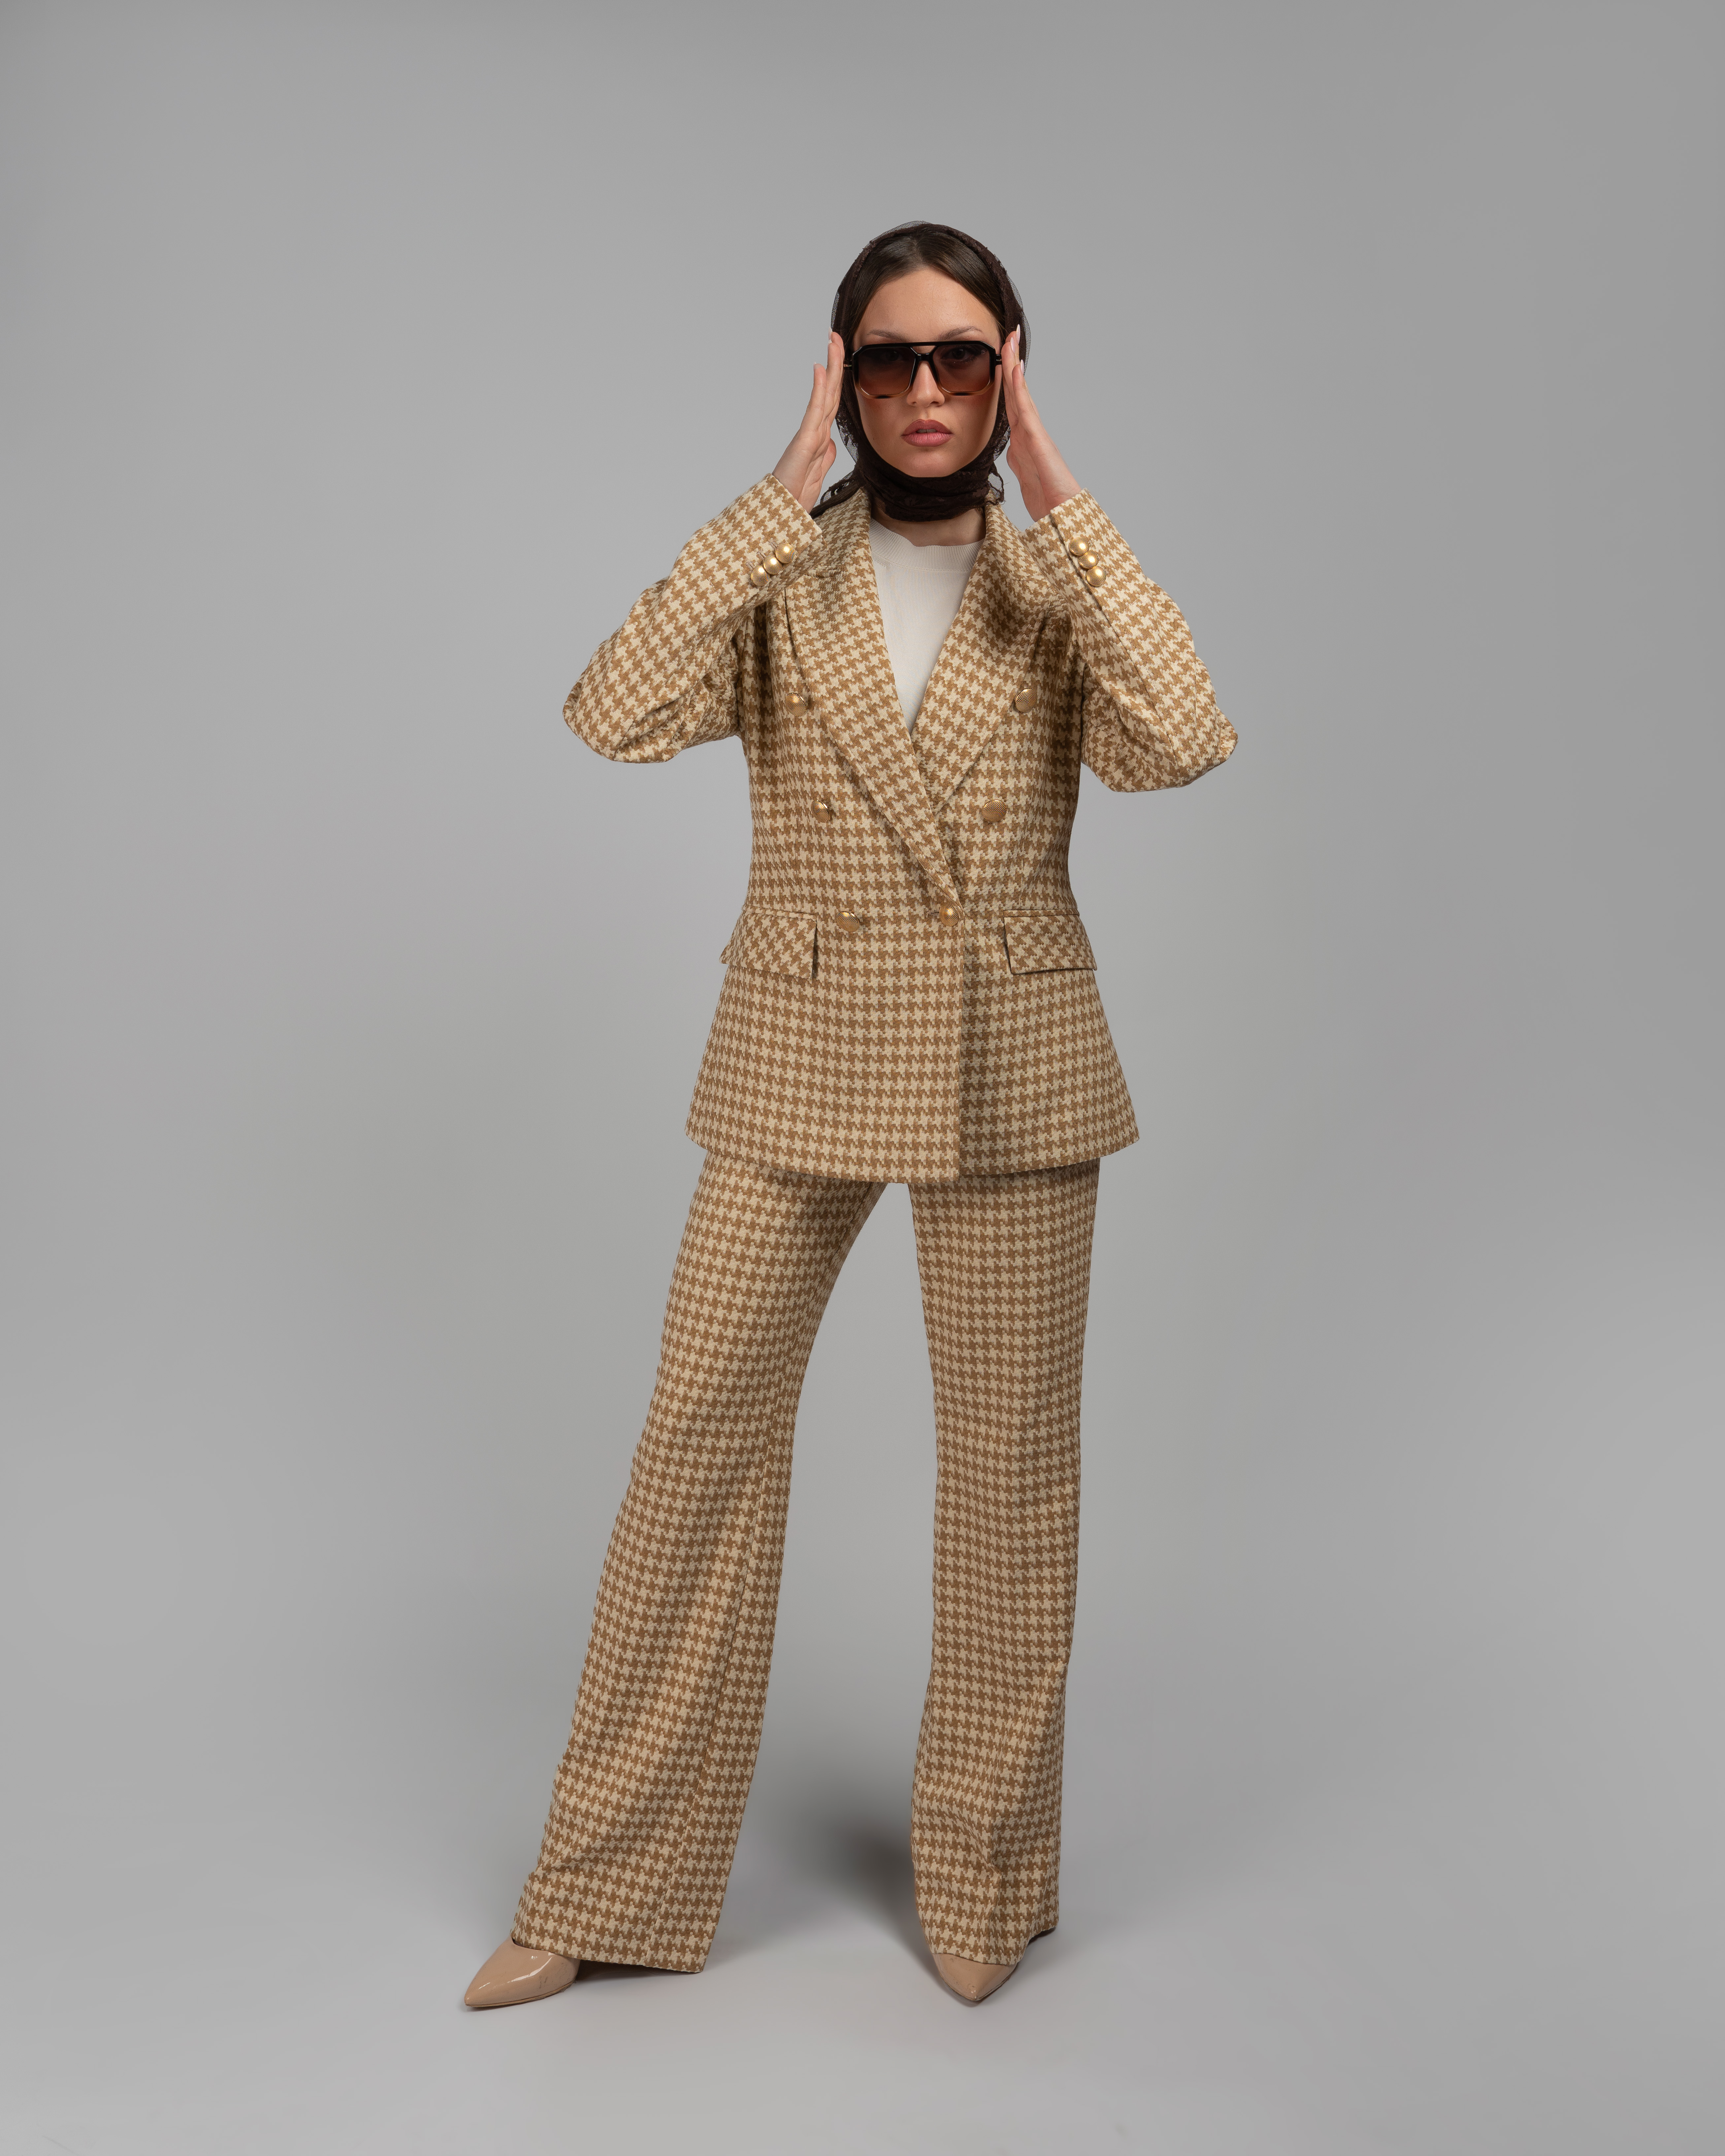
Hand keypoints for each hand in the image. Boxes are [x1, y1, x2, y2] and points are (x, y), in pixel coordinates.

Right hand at [772, 331, 844, 510]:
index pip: (833, 401)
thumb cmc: (796, 496)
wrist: (784, 514)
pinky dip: (818, 389)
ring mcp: (810, 434)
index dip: (838, 377)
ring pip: (826, 395)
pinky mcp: (804, 442)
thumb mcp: (818, 474)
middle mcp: (816, 431)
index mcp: (820, 437)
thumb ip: (824, 455)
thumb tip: (829, 441)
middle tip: (835, 335)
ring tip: (832, 341)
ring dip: (831, 367)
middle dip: (835, 362)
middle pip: (830, 391)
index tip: (839, 355)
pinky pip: (815, 412)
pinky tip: (819, 369)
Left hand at [1002, 330, 1080, 521]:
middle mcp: (1029, 433)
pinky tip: (1013, 370)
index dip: (1006, 380)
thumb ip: (1018, 460)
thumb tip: (1011, 450)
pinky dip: (1018, 388)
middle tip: (1009, 335)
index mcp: (1023, 441)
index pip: (1011, 404)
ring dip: (1014, 366)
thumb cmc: (1048, 502)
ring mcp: (1034, 435)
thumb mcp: (1025, 478)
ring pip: (1019, 394)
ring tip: (1010, 340)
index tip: (1003, 356)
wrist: (1062, 518)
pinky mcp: (1038, 441)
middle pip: (1015, 392)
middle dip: (1011, 362)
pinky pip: (1024, 409)